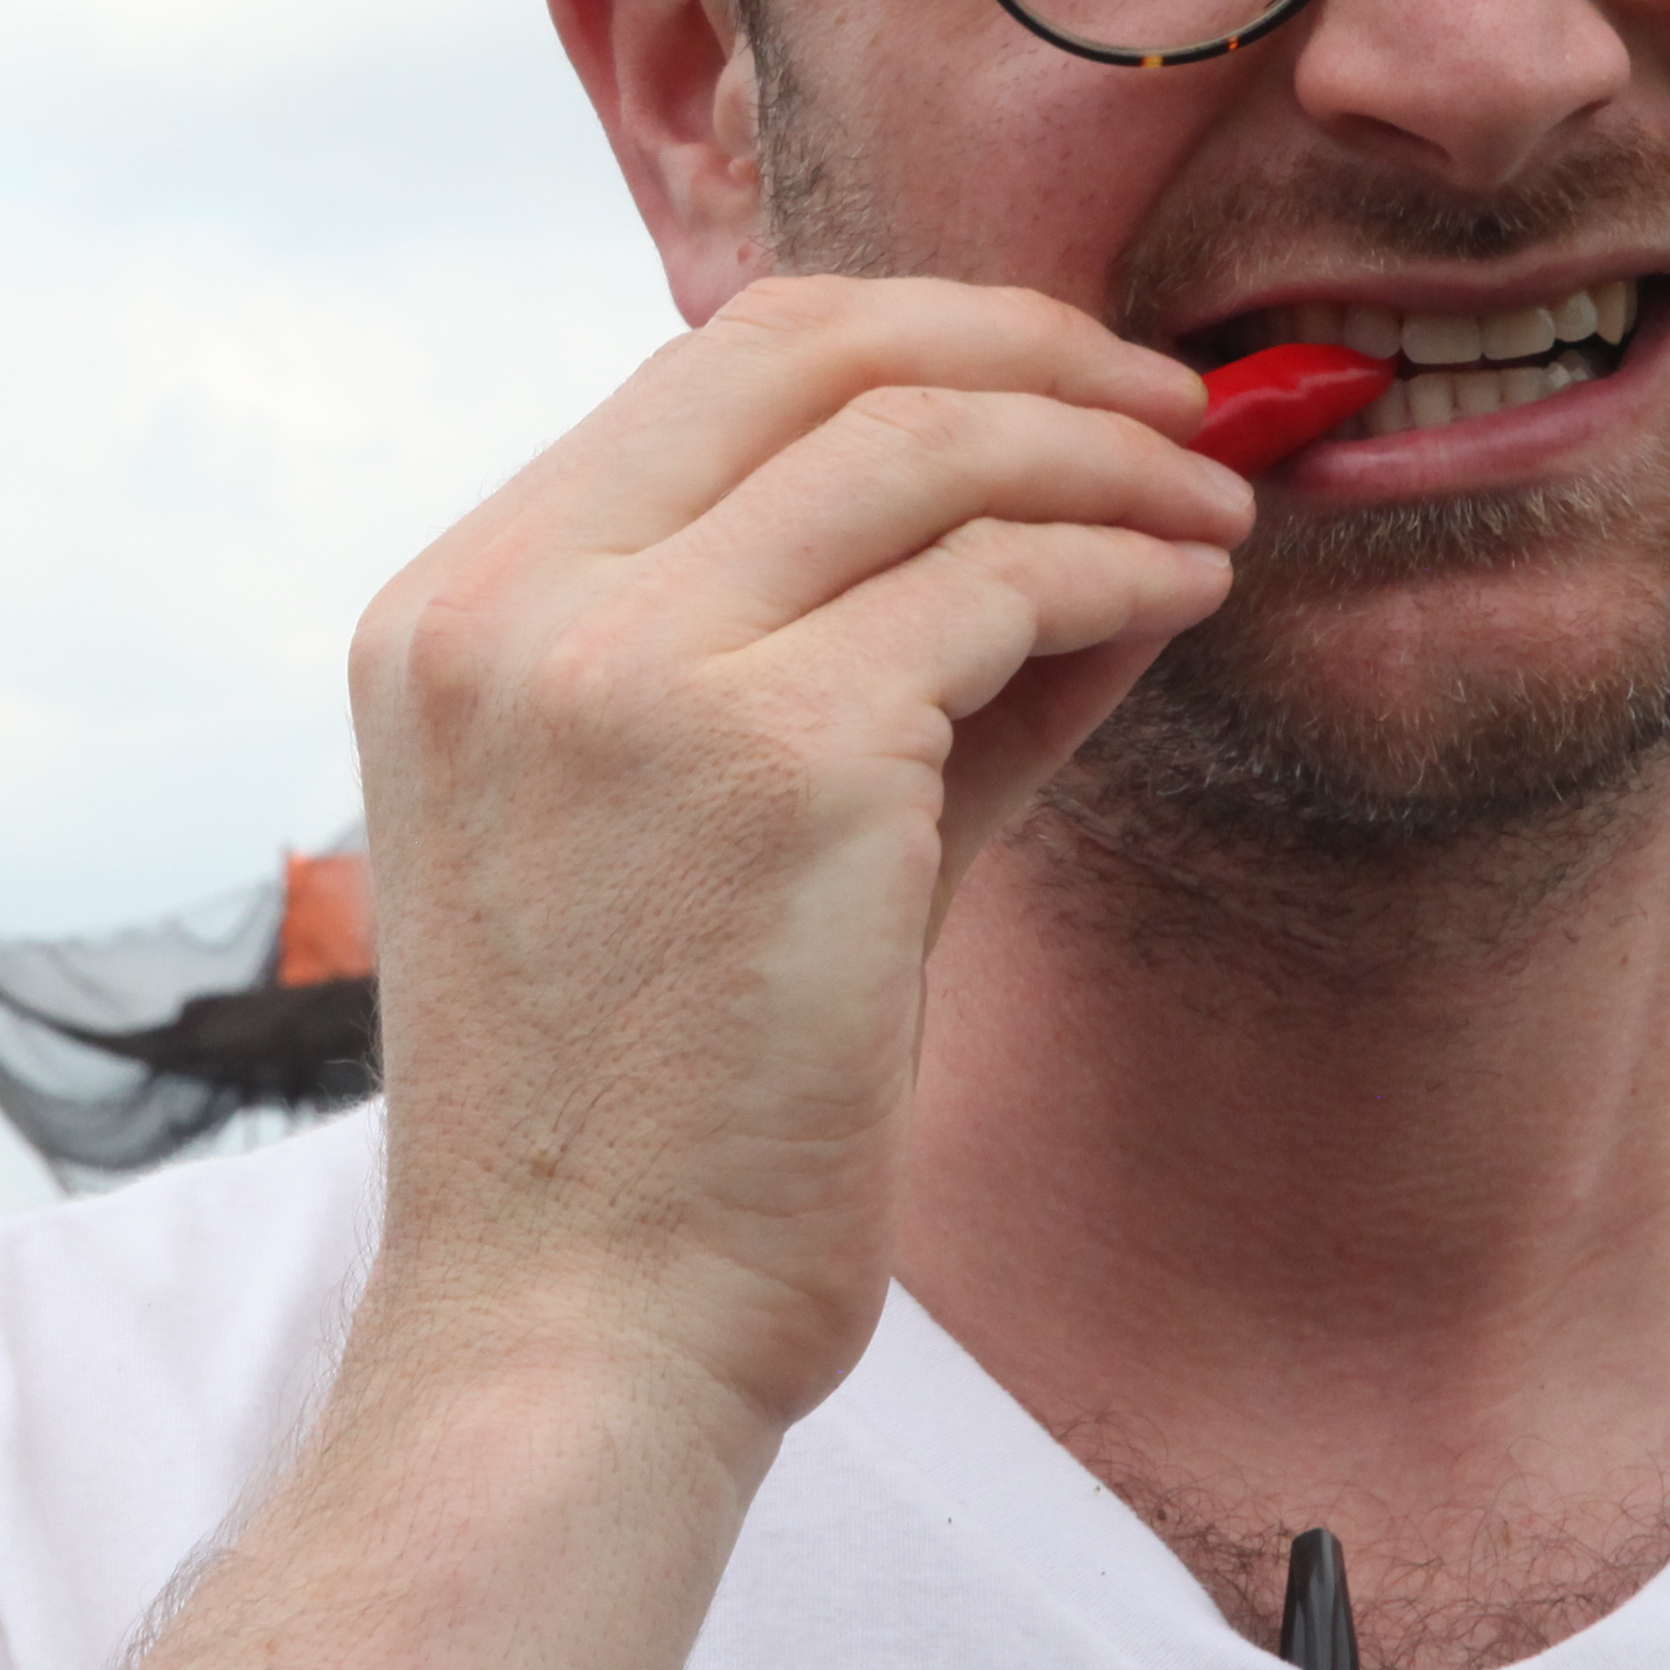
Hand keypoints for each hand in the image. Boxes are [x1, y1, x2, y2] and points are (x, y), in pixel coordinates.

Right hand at [343, 274, 1245, 1441]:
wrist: (581, 1331)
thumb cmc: (655, 1118)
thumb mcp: (722, 832)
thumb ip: (871, 661)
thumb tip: (1087, 519)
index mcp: (454, 608)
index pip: (708, 366)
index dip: (918, 338)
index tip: (1062, 383)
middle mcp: (513, 605)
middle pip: (811, 348)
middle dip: (1030, 347)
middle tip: (1176, 409)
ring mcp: (628, 666)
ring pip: (925, 446)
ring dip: (1109, 458)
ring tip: (1214, 516)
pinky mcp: (772, 754)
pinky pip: (1000, 587)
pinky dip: (1121, 568)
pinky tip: (1185, 601)